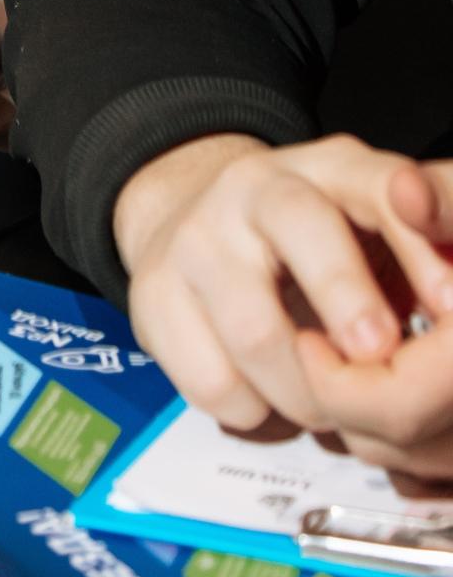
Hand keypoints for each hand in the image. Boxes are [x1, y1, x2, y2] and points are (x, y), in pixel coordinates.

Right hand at [116, 132, 452, 468]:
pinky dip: (253, 409)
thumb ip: (425, 250)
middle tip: (380, 358)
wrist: (187, 221)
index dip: (416, 235)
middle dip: (348, 299)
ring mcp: (197, 239)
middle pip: (301, 231)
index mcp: (329, 168)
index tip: (448, 300)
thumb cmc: (308, 237)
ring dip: (306, 391)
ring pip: (255, 330)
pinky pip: (211, 378)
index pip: (376, 181)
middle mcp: (256, 189)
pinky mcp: (153, 295)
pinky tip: (267, 394)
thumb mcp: (374, 224)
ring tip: (328, 407)